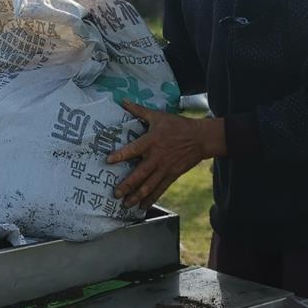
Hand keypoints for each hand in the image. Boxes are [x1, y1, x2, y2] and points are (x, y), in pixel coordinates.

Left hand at [106, 101, 224, 210]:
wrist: (200, 138)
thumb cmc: (177, 125)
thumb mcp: (158, 116)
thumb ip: (139, 110)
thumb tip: (123, 101)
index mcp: (151, 141)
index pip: (132, 149)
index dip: (120, 155)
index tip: (108, 161)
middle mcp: (156, 157)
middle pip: (139, 174)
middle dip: (127, 185)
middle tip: (115, 194)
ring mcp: (164, 168)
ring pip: (149, 185)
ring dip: (137, 196)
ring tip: (126, 205)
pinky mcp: (172, 175)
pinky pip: (160, 189)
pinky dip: (151, 198)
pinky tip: (143, 206)